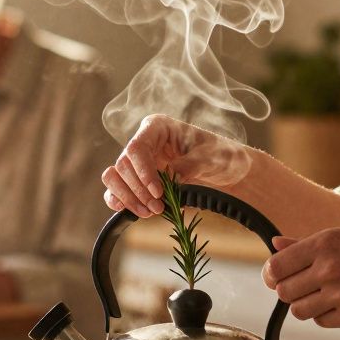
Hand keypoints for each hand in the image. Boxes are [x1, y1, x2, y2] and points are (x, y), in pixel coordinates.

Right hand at [101, 114, 254, 217]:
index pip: (137, 148)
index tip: (158, 192)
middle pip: (122, 165)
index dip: (143, 172)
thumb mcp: (211, 158)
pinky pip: (115, 190)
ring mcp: (137, 162)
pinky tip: (131, 211)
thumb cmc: (220, 156)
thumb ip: (190, 165)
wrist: (226, 172)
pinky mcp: (135, 180)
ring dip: (128, 197)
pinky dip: (119, 201)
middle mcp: (143, 142)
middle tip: (157, 208)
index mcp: (157, 127)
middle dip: (138, 190)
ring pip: (114, 177)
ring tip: (150, 212)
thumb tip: (170, 176)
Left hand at [262, 227, 339, 326]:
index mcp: (326, 242)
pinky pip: (322, 322)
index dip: (273, 274)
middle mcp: (330, 267)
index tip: (278, 277)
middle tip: (308, 286)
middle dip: (291, 290)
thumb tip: (274, 244)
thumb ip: (307, 243)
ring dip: (307, 305)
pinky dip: (328, 315)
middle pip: (284, 291)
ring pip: (299, 310)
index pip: (276, 266)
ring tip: (328, 294)